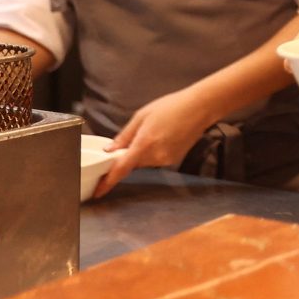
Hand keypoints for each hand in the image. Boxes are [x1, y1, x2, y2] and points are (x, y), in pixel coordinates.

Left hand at [93, 88, 215, 197]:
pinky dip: (154, 151)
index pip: (121, 169)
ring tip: (155, 131)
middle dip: (130, 155)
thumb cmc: (172, 106)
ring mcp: (166, 160)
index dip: (108, 182)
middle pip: (133, 163)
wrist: (200, 107)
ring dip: (143, 152)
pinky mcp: (174, 160)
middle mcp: (155, 156)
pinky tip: (164, 136)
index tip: (98, 192)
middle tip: (138, 135)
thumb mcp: (142, 116)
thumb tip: (110, 150)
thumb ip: (124, 136)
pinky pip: (156, 160)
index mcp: (144, 143)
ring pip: (144, 162)